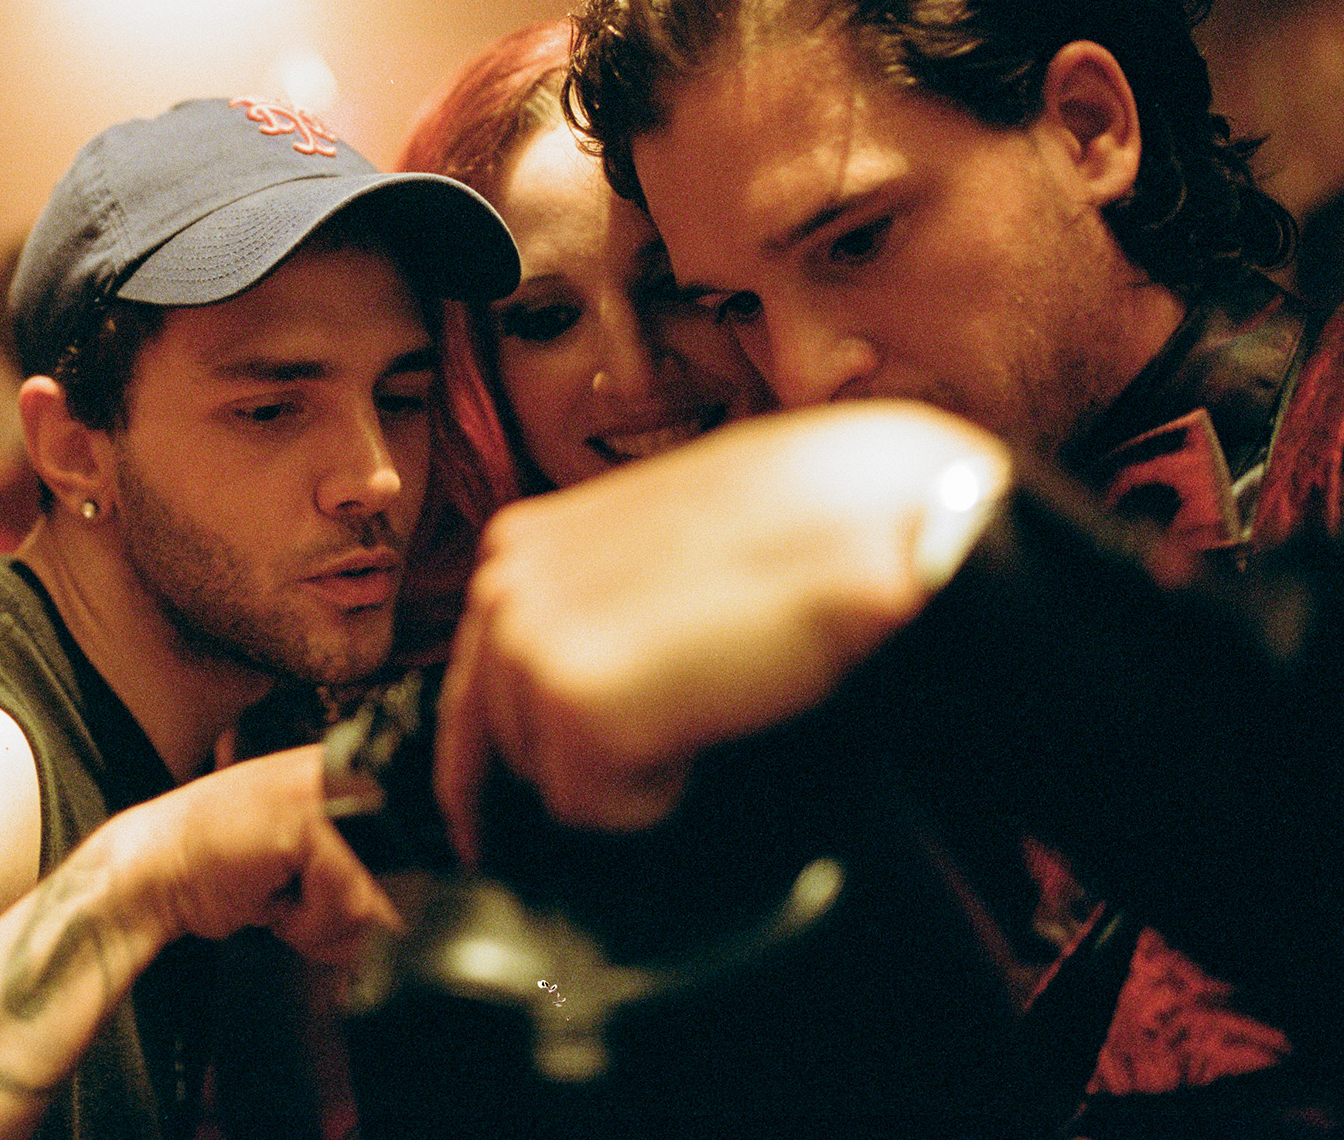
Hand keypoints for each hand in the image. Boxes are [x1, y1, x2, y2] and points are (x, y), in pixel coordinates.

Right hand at [116, 745, 399, 963]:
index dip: (382, 897)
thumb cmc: (223, 870)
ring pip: (377, 898)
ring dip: (323, 923)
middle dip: (348, 916)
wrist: (153, 869)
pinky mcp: (308, 818)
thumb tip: (420, 916)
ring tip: (281, 893)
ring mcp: (330, 791)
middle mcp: (350, 775)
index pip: (419, 857)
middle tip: (295, 897)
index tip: (318, 898)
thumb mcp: (312, 870)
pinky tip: (267, 894)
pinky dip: (304, 921)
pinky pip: (344, 902)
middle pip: (405, 882)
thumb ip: (367, 879)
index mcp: (354, 779)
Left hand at [435, 400, 1009, 861]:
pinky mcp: (574, 699)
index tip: (489, 826)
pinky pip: (595, 809)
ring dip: (633, 772)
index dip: (486, 765)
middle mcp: (503, 585)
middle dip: (579, 770)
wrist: (871, 518)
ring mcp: (528, 640)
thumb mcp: (668, 546)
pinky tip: (715, 721)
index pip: (473, 686)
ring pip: (554, 781)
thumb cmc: (801, 522)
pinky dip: (658, 796)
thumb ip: (606, 602)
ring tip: (713, 701)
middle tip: (672, 750)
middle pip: (504, 746)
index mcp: (524, 544)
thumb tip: (604, 678)